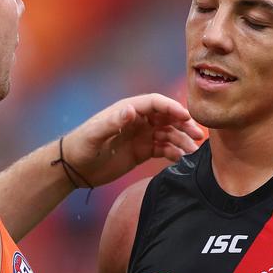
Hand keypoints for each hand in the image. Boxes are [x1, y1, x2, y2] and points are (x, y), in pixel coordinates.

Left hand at [62, 94, 203, 186]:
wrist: (74, 168)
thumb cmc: (81, 147)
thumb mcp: (95, 134)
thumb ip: (113, 122)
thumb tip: (131, 109)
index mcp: (127, 111)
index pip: (155, 104)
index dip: (172, 108)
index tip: (187, 117)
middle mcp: (137, 121)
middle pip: (167, 118)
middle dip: (183, 125)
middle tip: (198, 135)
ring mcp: (141, 136)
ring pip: (168, 134)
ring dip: (182, 140)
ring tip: (193, 151)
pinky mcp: (142, 152)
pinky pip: (163, 149)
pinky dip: (174, 152)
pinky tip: (182, 158)